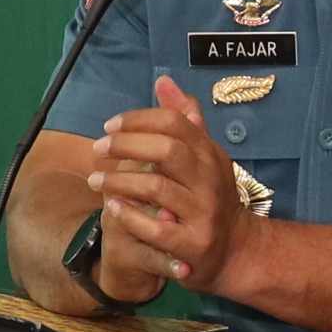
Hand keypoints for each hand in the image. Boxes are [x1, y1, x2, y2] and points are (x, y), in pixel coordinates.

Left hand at [87, 75, 254, 291]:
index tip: (110, 125)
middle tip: (98, 148)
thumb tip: (163, 81)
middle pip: (167, 150)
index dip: (138, 119)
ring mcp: (205, 213)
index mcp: (211, 154)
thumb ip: (184, 119)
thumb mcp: (205, 156)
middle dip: (126, 145)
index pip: (176, 122)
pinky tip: (113, 208)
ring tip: (95, 180)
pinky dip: (129, 216)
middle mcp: (211, 180)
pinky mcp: (194, 244)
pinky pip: (155, 229)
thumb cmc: (210, 197)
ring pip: (156, 188)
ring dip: (118, 181)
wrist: (236, 249)